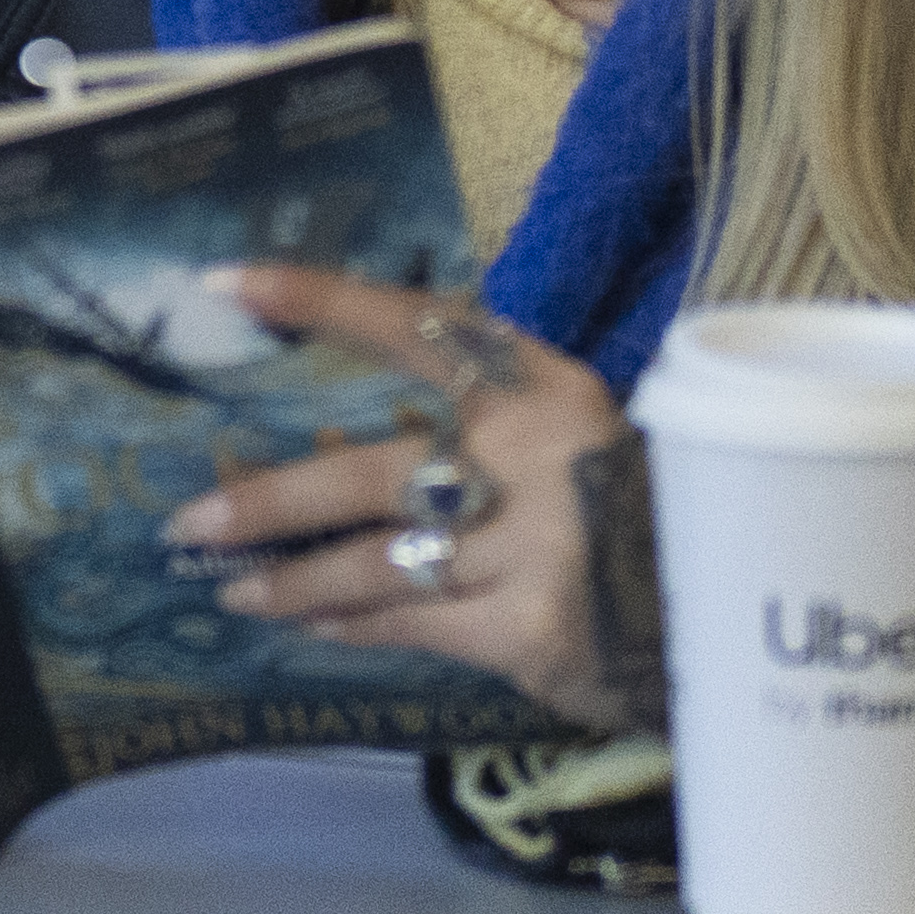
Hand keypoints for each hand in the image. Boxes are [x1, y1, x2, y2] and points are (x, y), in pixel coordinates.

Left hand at [165, 264, 635, 730]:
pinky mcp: (525, 628)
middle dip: (270, 500)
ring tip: (230, 588)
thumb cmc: (633, 509)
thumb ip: (485, 421)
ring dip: (292, 579)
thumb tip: (349, 433)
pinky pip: (409, 622)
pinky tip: (306, 623)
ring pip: (375, 563)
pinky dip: (349, 624)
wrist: (724, 612)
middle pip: (368, 473)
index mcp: (546, 388)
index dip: (322, 301)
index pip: (420, 324)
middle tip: (191, 521)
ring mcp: (529, 549)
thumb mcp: (573, 436)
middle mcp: (533, 459)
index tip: (230, 285)